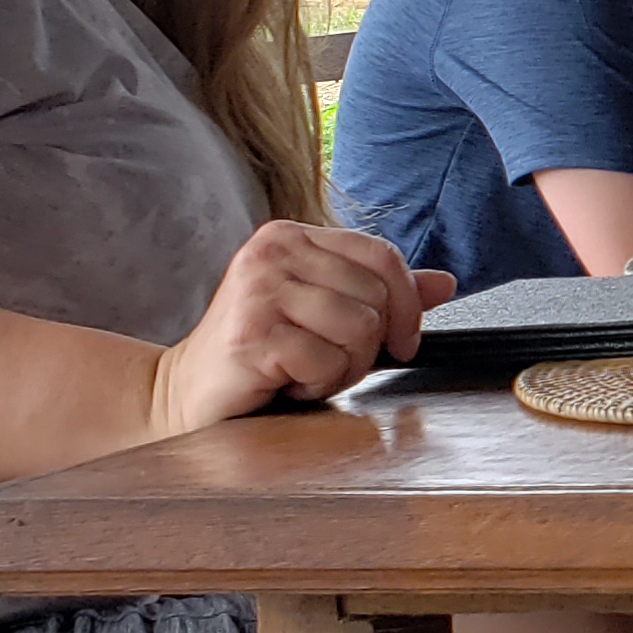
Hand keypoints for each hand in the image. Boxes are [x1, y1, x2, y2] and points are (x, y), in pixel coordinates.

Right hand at [147, 221, 449, 439]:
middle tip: (324, 360)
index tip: (404, 341)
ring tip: (303, 370)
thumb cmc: (260, 356)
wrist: (186, 397)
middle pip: (376, 296)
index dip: (408, 303)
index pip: (382, 255)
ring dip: (342, 367)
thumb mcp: (326, 314)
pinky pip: (327, 361)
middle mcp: (271, 252)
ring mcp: (258, 290)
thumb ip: (381, 294)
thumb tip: (446, 282)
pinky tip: (284, 383)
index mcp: (291, 236)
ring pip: (359, 329)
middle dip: (366, 345)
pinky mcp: (252, 334)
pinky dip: (316, 385)